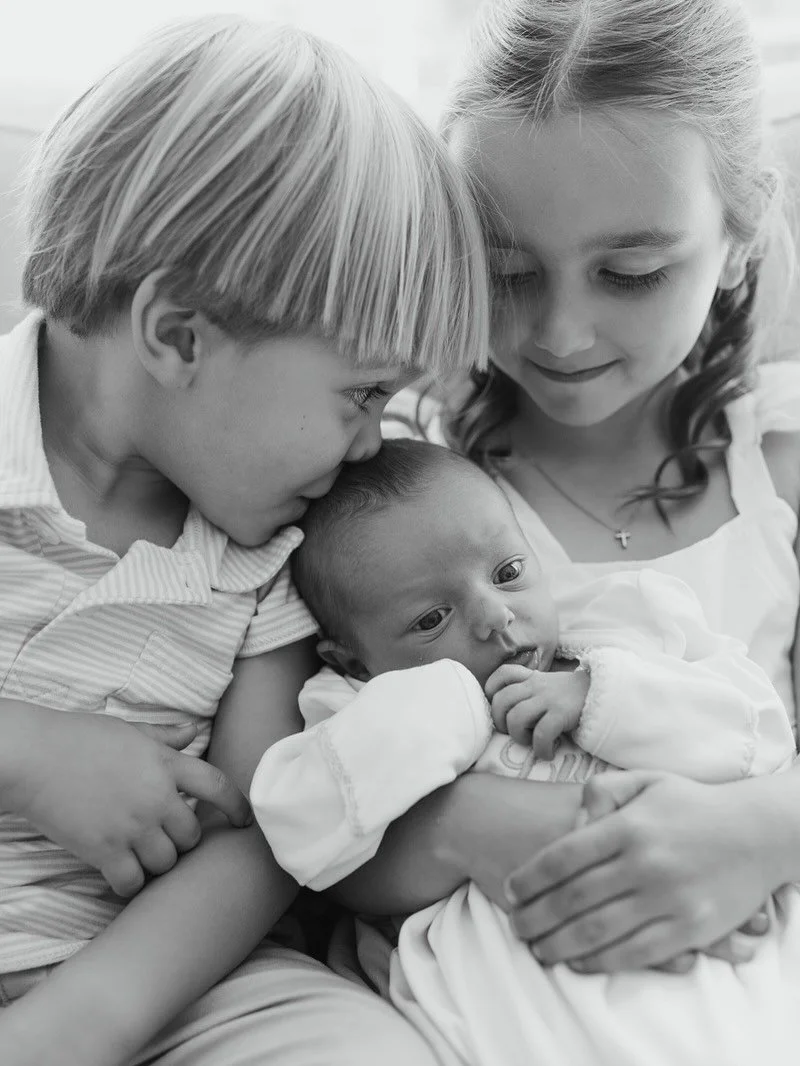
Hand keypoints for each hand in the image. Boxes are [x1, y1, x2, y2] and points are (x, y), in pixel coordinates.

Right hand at [1, 705, 251, 897]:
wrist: (34, 758)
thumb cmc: (79, 738)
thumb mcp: (130, 731)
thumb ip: (166, 737)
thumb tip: (193, 731)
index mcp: (165, 764)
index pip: (218, 786)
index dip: (238, 806)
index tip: (244, 821)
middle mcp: (156, 798)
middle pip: (192, 835)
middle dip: (183, 839)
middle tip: (165, 836)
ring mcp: (132, 826)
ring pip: (166, 863)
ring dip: (158, 863)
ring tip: (143, 854)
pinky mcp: (104, 850)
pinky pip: (132, 882)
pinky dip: (130, 883)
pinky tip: (122, 874)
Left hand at [485, 663, 588, 758]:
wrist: (605, 694)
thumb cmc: (572, 697)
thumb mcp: (548, 686)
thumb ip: (528, 692)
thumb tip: (507, 716)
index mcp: (532, 678)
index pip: (503, 674)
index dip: (492, 691)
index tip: (500, 708)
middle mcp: (536, 686)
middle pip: (501, 700)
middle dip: (500, 722)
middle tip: (512, 733)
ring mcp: (548, 699)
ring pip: (516, 718)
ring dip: (518, 737)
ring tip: (530, 743)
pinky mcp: (561, 714)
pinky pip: (541, 734)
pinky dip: (540, 749)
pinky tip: (548, 753)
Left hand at [504, 769, 780, 971]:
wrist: (757, 832)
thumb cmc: (691, 804)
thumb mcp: (644, 781)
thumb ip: (600, 793)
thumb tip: (571, 823)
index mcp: (628, 826)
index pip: (563, 856)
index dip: (529, 877)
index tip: (509, 890)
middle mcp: (644, 863)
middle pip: (572, 898)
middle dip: (535, 917)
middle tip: (514, 926)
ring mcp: (667, 899)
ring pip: (598, 930)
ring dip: (559, 944)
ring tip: (537, 948)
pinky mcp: (689, 929)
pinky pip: (635, 952)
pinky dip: (600, 961)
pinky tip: (578, 962)